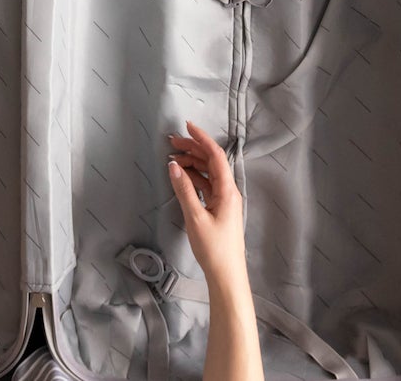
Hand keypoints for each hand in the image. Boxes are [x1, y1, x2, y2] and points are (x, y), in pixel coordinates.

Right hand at [167, 121, 248, 293]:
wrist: (227, 275)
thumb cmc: (214, 248)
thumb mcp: (195, 217)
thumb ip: (184, 190)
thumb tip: (173, 166)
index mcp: (228, 190)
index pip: (215, 156)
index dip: (201, 139)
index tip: (186, 127)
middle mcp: (229, 192)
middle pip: (212, 162)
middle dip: (193, 149)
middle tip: (172, 143)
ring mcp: (224, 201)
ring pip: (208, 174)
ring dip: (192, 164)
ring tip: (173, 159)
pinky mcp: (219, 210)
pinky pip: (206, 186)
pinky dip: (194, 178)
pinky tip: (181, 177)